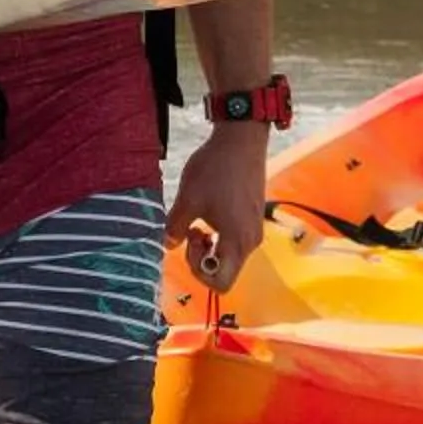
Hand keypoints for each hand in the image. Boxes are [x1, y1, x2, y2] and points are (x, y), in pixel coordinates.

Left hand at [167, 123, 268, 291]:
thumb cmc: (215, 169)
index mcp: (237, 241)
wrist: (241, 140)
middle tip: (190, 232)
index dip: (199, 272)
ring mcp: (255, 228)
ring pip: (229, 255)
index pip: (222, 284)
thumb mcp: (187, 199)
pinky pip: (235, 240)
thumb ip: (174, 227)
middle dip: (202, 258)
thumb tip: (168, 243)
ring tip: (197, 220)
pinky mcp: (254, 217)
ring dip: (210, 246)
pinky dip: (219, 235)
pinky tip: (208, 211)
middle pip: (225, 271)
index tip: (189, 242)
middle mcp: (251, 241)